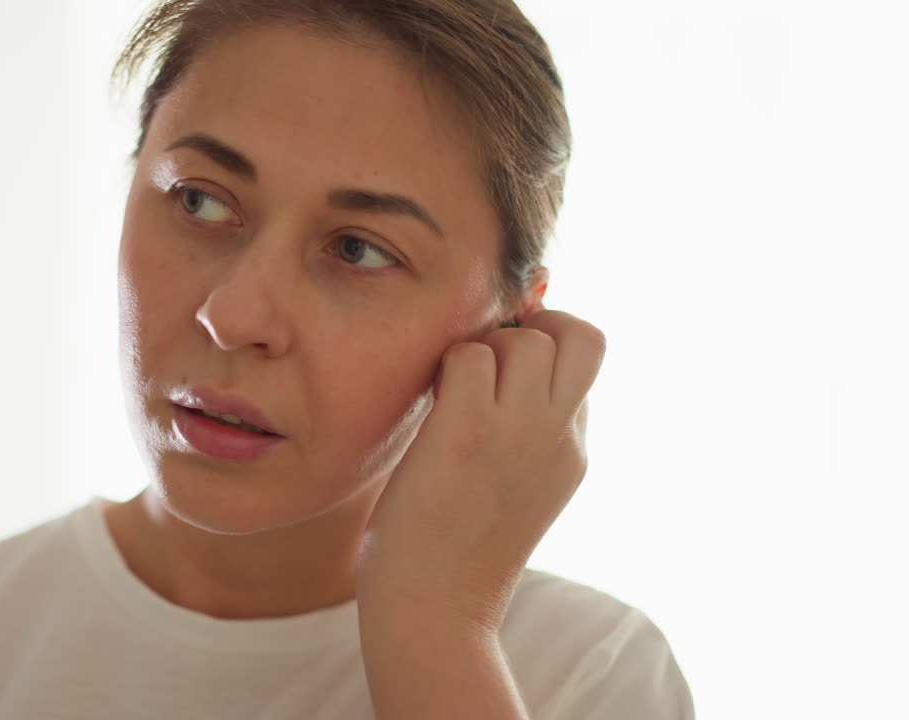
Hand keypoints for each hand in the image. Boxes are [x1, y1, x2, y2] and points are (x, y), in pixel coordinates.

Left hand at [356, 307, 605, 630]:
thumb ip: (525, 428)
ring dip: (482, 348)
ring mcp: (517, 434)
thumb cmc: (453, 550)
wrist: (434, 614)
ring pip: (524, 337)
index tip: (503, 369)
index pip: (587, 357)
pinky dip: (443, 368)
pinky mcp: (467, 436)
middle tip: (484, 368)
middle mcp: (557, 436)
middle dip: (532, 328)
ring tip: (451, 395)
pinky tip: (428, 408)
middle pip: (581, 334)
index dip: (548, 342)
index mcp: (572, 449)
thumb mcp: (518, 485)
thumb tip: (504, 361)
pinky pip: (467, 356)